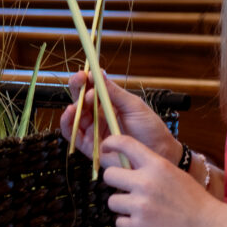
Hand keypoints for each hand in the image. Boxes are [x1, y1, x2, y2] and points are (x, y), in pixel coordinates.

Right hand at [59, 70, 180, 163]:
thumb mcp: (133, 105)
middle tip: (79, 81)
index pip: (91, 89)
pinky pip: (73, 136)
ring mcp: (94, 132)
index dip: (85, 80)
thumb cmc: (150, 128)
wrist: (159, 153)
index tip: (85, 73)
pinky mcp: (91, 148)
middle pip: (80, 100)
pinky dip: (68, 124)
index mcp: (109, 104)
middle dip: (77, 88)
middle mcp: (99, 117)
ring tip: (80, 102)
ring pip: (75, 116)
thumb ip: (114, 92)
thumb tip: (99, 73)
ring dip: (74, 106)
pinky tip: (70, 114)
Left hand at [100, 135, 211, 226]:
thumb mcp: (170, 172)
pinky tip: (142, 221)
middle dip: (115, 181)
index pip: (124, 143)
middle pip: (109, 174)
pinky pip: (119, 222)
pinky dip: (128, 223)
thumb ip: (148, 165)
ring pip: (112, 201)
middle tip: (125, 186)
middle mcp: (145, 182)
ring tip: (138, 207)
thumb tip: (124, 161)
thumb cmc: (190, 198)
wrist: (205, 224)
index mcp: (156, 164)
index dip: (110, 142)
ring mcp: (141, 205)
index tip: (106, 146)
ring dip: (122, 205)